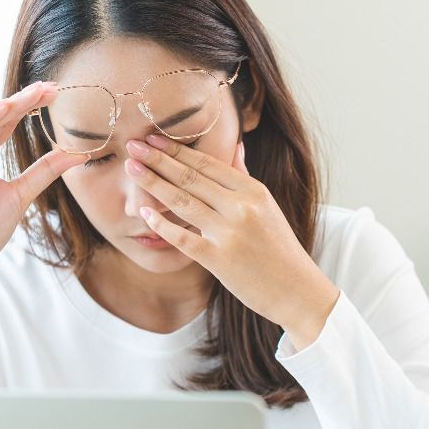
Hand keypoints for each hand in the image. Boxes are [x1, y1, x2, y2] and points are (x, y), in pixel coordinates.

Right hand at [0, 82, 89, 299]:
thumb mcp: (21, 197)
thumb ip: (45, 173)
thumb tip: (78, 154)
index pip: (6, 125)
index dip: (28, 107)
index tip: (55, 93)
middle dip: (23, 100)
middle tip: (50, 87)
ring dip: (7, 105)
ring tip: (33, 93)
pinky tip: (2, 108)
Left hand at [124, 134, 339, 349]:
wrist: (297, 289)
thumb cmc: (279, 248)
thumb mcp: (268, 206)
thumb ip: (245, 176)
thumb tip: (235, 145)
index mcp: (253, 191)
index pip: (208, 164)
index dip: (177, 150)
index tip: (153, 138)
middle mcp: (241, 208)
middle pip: (191, 177)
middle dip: (158, 160)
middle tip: (132, 145)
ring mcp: (229, 233)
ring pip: (183, 202)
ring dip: (153, 183)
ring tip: (131, 169)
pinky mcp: (219, 260)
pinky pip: (182, 238)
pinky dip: (162, 224)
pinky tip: (144, 213)